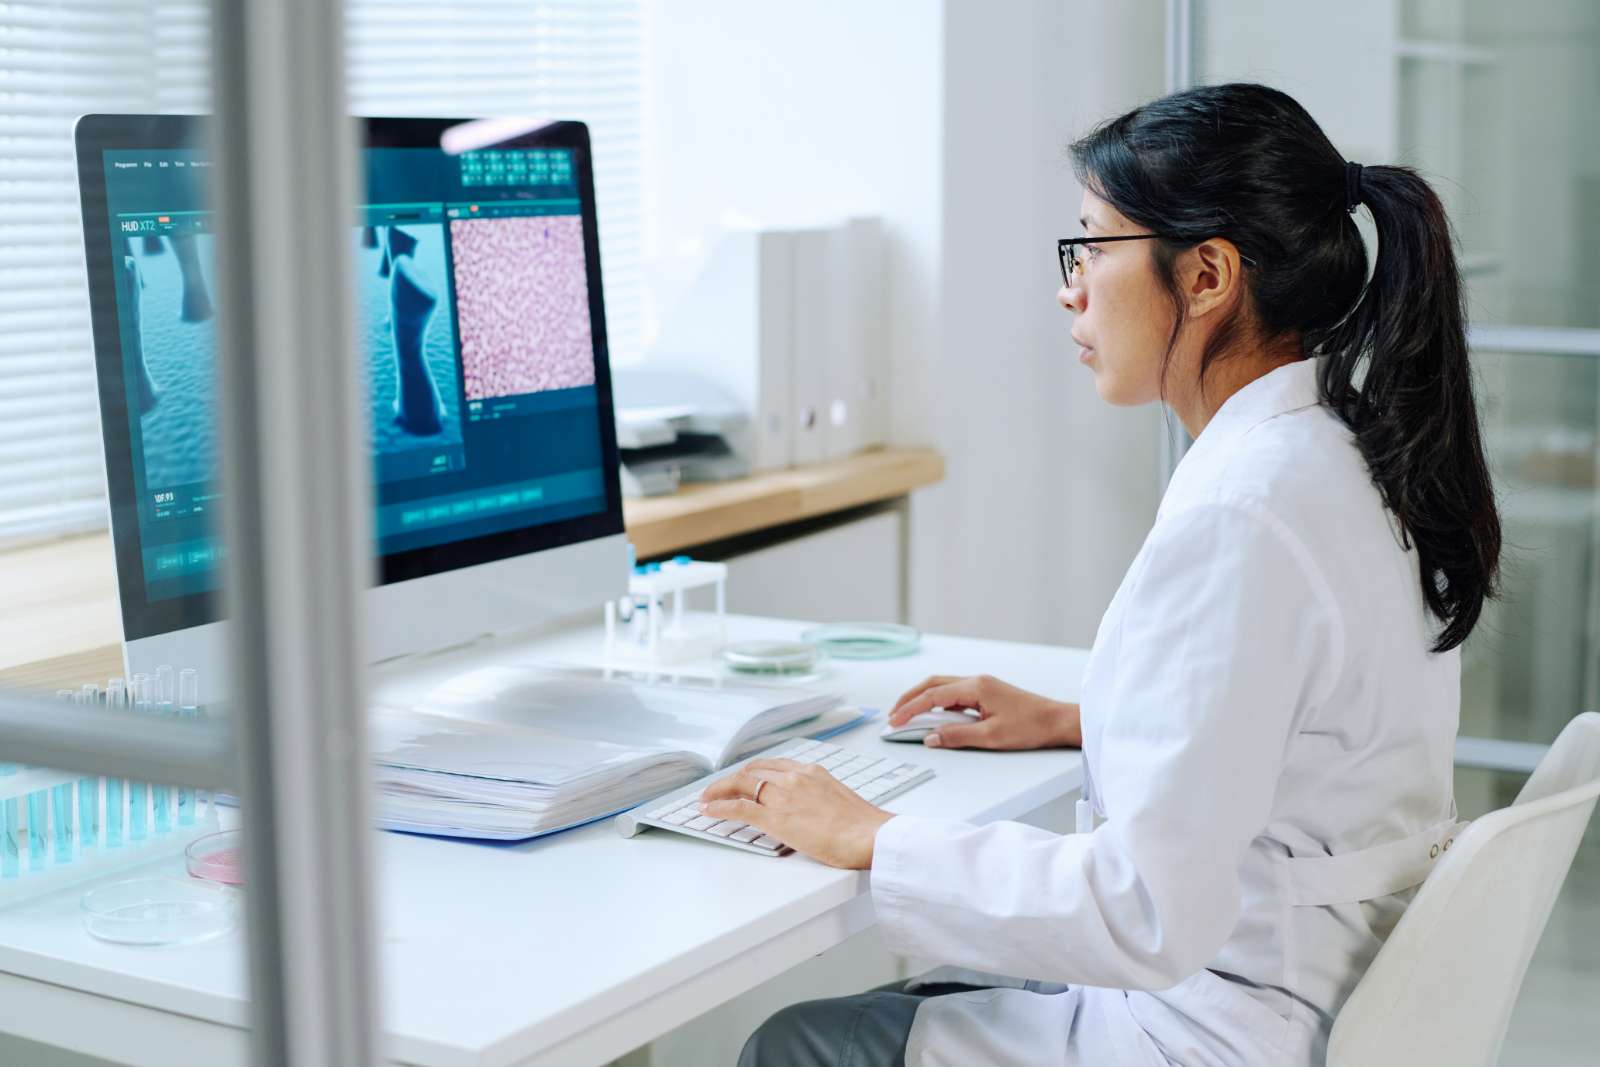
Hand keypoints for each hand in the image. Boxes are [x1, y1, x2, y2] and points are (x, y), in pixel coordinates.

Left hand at [698, 758, 893, 869]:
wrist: (871, 836)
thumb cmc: (864, 826)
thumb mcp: (840, 800)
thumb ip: (820, 798)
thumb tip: (813, 809)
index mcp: (812, 771)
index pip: (772, 764)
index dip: (752, 771)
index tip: (742, 777)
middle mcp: (795, 777)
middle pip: (752, 771)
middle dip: (730, 779)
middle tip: (717, 788)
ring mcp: (784, 795)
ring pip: (741, 784)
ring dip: (719, 790)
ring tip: (706, 798)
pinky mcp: (776, 817)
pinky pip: (738, 807)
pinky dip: (718, 806)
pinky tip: (707, 810)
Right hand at [887, 674, 1081, 749]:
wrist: (1057, 721)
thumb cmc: (1031, 727)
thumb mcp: (991, 737)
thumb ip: (957, 736)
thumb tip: (930, 738)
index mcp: (975, 686)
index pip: (932, 695)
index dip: (910, 709)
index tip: (894, 721)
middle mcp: (976, 681)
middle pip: (933, 684)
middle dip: (910, 698)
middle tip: (893, 714)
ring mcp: (982, 686)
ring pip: (943, 687)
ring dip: (923, 698)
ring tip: (907, 714)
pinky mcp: (987, 693)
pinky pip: (955, 694)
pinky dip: (938, 702)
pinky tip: (934, 715)